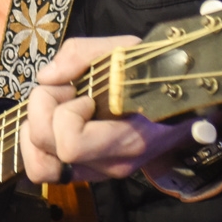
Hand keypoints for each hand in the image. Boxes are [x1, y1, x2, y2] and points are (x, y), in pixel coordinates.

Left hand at [19, 36, 188, 182]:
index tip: (82, 93)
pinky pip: (46, 168)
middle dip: (43, 114)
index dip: (65, 113)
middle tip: (64, 93)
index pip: (71, 144)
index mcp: (126, 139)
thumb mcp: (124, 50)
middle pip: (47, 153)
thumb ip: (80, 54)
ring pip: (39, 168)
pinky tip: (56, 120)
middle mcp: (111, 164)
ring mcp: (99, 171)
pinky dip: (39, 143)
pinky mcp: (88, 170)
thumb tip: (47, 77)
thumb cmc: (154, 74)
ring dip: (37, 132)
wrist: (184, 102)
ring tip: (57, 109)